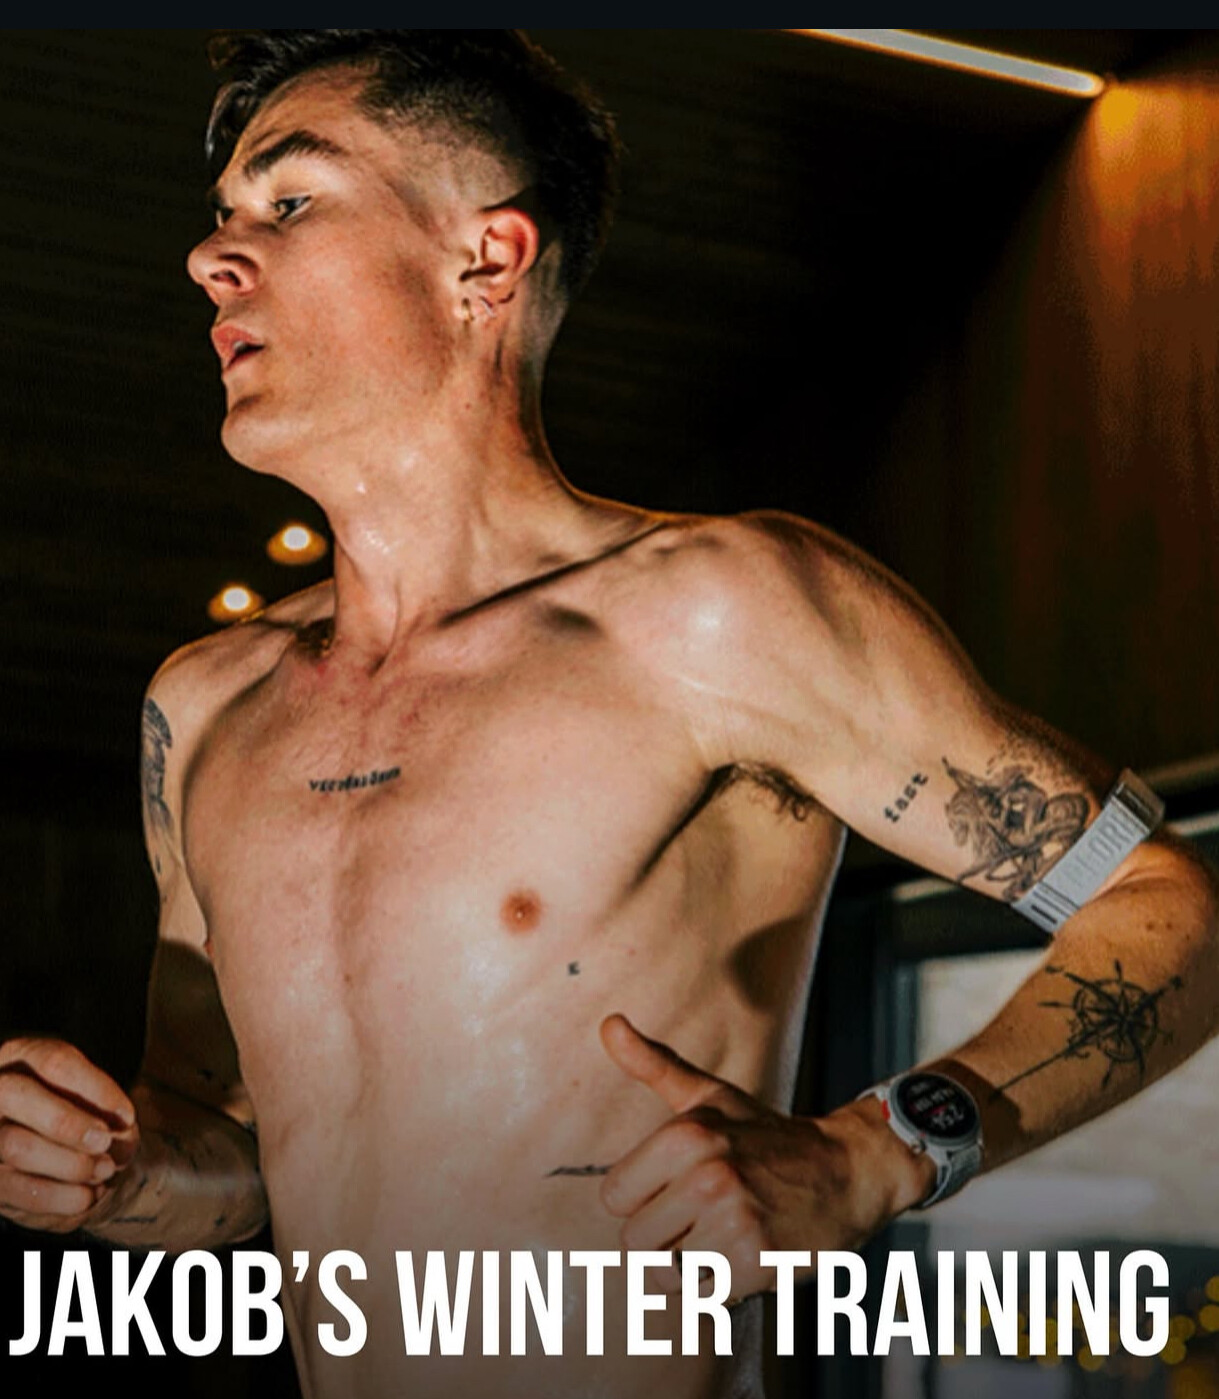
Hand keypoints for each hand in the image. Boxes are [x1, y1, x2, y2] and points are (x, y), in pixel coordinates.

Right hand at [0, 1038, 138, 1233]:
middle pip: (18, 1094)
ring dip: (68, 1164)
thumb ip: (105, 1110)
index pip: (55, 1061)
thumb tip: (119, 1135)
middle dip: (66, 1122)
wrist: (59, 1149)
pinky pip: (11, 1188)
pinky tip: (87, 1197)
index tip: (127, 1117)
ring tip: (105, 1171)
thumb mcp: (95, 1102)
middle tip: (105, 1143)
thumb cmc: (82, 1113)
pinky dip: (56, 1197)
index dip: (94, 1089)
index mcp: (22, 1055)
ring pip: (14, 1145)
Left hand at [599, 1014, 931, 1299]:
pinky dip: (719, 1288)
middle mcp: (706, 1173)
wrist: (849, 1170)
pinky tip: (746, 1258)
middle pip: (635, 1242)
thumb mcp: (710, 1097)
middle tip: (704, 1220)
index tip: (677, 1190)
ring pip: (663, 1276)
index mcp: (686, 1134)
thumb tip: (608, 1024)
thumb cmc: (769, 1137)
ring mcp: (732, 1218)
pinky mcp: (755, 1261)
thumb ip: (653, 1065)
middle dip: (664, 1241)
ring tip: (721, 1239)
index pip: (615, 1198)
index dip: (644, 1201)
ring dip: (690, 1269)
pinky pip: (701, 1297)